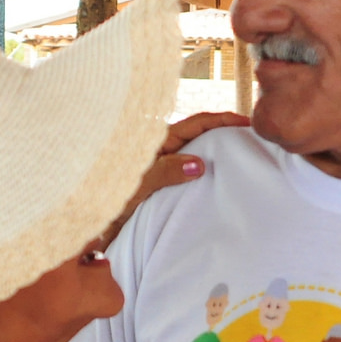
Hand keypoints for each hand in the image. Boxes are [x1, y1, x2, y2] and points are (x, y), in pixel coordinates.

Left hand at [102, 111, 250, 245]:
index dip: (223, 120)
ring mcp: (161, 166)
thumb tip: (199, 164)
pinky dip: (207, 173)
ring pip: (196, 153)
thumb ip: (165, 172)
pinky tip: (219, 182)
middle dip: (226, 133)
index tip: (247, 123)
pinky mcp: (161, 184)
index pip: (197, 123)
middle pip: (200, 134)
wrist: (85, 221)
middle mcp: (161, 150)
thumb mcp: (136, 184)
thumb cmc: (104, 198)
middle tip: (255, 140)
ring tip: (243, 159)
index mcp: (157, 142)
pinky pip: (189, 173)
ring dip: (218, 153)